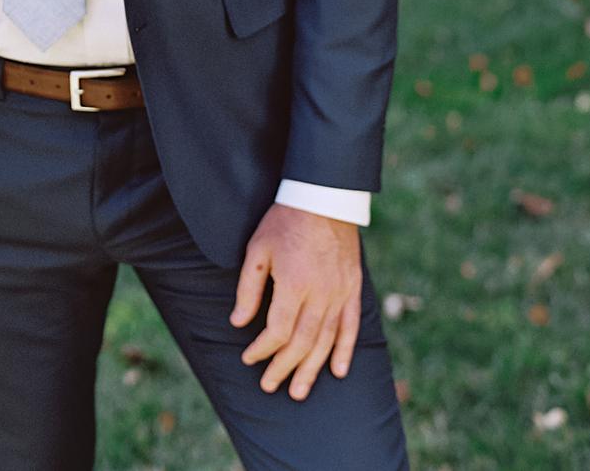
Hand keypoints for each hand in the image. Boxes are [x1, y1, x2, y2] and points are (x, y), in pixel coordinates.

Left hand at [230, 203, 361, 399]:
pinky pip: (351, 327)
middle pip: (302, 343)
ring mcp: (340, 293)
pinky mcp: (353, 289)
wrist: (324, 198)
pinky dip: (345, 351)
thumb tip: (237, 322)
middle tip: (270, 386)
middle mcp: (320, 294)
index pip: (277, 331)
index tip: (248, 357)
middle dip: (284, 368)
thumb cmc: (285, 221)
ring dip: (312, 369)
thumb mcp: (257, 248)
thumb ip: (248, 288)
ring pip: (326, 341)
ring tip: (298, 391)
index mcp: (294, 284)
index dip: (261, 349)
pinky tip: (337, 371)